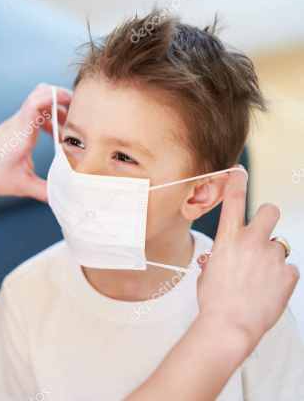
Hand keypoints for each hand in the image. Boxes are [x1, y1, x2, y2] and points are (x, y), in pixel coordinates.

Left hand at [0, 84, 71, 202]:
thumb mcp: (21, 186)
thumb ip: (45, 190)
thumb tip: (65, 196)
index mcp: (22, 132)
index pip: (37, 101)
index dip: (57, 96)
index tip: (74, 103)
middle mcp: (19, 123)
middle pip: (40, 93)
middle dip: (61, 99)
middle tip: (76, 116)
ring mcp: (16, 123)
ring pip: (39, 103)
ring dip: (56, 111)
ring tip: (67, 132)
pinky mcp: (14, 128)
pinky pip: (35, 115)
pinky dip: (48, 120)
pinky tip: (54, 138)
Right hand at [196, 164, 299, 349]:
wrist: (229, 326)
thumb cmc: (214, 300)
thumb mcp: (208, 273)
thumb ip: (215, 258)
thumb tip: (212, 258)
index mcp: (228, 238)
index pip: (233, 198)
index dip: (236, 179)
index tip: (238, 170)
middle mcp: (252, 241)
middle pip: (269, 210)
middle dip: (267, 216)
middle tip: (262, 232)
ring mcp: (272, 257)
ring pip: (279, 245)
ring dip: (271, 257)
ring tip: (260, 278)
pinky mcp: (288, 274)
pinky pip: (288, 269)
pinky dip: (280, 277)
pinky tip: (269, 289)